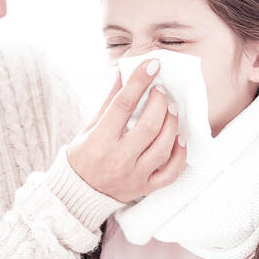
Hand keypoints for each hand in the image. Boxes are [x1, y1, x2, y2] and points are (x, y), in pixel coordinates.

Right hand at [66, 60, 187, 203]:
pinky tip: (179, 138)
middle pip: (148, 126)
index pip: (123, 105)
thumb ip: (110, 101)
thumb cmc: (84, 155)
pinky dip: (179, 155)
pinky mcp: (145, 188)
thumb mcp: (90, 126)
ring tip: (171, 110)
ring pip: (162, 148)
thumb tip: (125, 72)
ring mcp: (134, 176)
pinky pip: (170, 173)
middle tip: (161, 92)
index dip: (139, 82)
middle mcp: (118, 159)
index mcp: (100, 140)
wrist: (78, 193)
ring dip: (171, 124)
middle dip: (159, 103)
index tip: (152, 65)